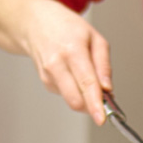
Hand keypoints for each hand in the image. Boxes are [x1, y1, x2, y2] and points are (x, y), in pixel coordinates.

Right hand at [13, 0, 112, 124]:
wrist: (35, 23)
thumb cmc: (67, 28)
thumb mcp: (95, 37)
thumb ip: (103, 64)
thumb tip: (108, 88)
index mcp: (72, 51)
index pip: (86, 83)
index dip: (95, 103)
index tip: (102, 118)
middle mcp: (56, 65)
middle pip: (75, 98)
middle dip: (92, 106)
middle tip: (107, 103)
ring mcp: (47, 75)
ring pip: (71, 99)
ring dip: (85, 98)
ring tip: (92, 80)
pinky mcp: (44, 81)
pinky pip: (66, 93)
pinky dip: (76, 91)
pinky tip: (76, 74)